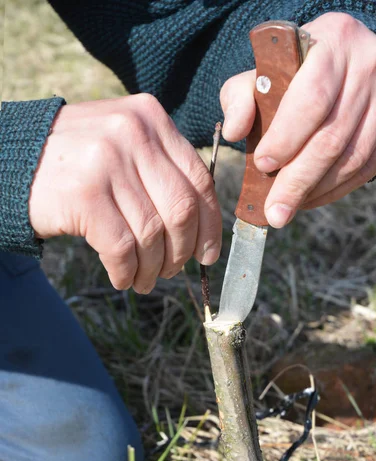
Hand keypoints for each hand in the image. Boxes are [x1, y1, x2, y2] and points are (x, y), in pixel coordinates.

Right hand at [29, 94, 220, 292]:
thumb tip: (202, 226)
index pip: (199, 179)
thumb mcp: (123, 144)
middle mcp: (132, 133)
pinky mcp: (84, 194)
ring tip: (144, 280)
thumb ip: (161, 168)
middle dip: (182, 252)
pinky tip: (122, 278)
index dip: (210, 225)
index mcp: (150, 118)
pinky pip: (122, 248)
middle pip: (181, 209)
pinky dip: (127, 272)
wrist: (12, 161)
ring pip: (152, 234)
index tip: (207, 254)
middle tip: (171, 271)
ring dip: (152, 269)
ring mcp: (106, 161)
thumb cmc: (77, 161)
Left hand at [221, 13, 375, 226]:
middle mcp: (371, 63)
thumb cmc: (297, 74)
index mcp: (334, 40)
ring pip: (352, 159)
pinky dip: (337, 191)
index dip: (286, 138)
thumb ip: (240, 98)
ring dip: (315, 192)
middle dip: (297, 182)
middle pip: (332, 138)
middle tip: (274, 213)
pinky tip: (312, 198)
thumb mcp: (263, 74)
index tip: (262, 166)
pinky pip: (369, 169)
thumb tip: (234, 131)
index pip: (311, 98)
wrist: (354, 64)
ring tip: (287, 209)